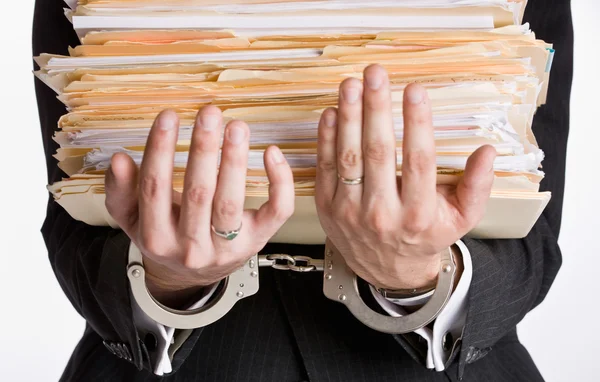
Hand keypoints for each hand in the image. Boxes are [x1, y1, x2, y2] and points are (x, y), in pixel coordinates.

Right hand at [105, 107, 293, 305]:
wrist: (194, 274)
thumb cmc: (165, 234)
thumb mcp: (133, 218)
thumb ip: (122, 191)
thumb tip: (118, 159)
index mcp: (155, 238)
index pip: (155, 189)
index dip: (160, 150)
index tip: (168, 115)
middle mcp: (191, 247)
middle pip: (198, 194)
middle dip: (204, 150)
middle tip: (209, 113)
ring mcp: (227, 247)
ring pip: (231, 203)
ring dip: (235, 161)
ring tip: (236, 127)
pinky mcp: (258, 240)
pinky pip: (275, 211)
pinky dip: (279, 183)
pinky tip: (272, 152)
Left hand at [315, 65, 495, 289]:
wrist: (387, 269)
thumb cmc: (425, 235)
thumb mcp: (461, 219)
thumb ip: (477, 186)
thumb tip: (488, 152)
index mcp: (418, 215)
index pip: (419, 161)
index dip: (417, 123)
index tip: (415, 90)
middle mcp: (382, 214)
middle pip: (378, 153)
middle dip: (377, 108)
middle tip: (376, 74)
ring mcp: (350, 212)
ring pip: (348, 157)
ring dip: (349, 116)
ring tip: (352, 84)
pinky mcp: (327, 208)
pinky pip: (325, 168)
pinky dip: (326, 138)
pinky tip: (332, 111)